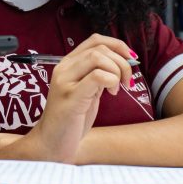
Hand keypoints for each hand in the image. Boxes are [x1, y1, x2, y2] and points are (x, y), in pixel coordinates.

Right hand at [28, 34, 136, 162]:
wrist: (51, 142)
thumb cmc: (71, 118)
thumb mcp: (86, 91)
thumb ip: (98, 75)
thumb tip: (124, 61)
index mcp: (68, 64)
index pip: (94, 40)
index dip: (117, 45)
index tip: (131, 59)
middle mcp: (64, 69)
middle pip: (99, 48)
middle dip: (122, 62)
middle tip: (126, 81)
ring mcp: (65, 82)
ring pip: (97, 58)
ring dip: (116, 71)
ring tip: (116, 89)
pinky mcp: (70, 97)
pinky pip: (96, 77)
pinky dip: (110, 81)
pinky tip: (110, 94)